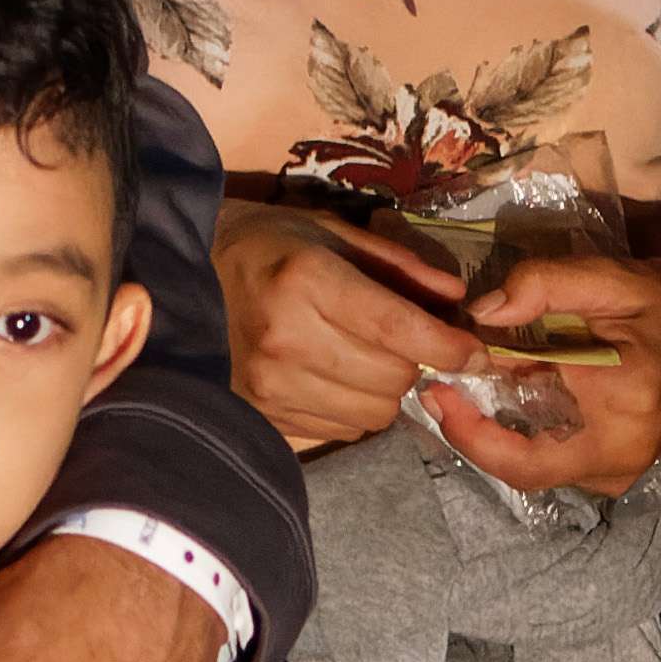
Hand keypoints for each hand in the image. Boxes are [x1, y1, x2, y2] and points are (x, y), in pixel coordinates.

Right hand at [220, 204, 494, 455]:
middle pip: (393, 378)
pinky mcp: (263, 414)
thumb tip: (458, 303)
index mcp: (307, 280)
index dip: (448, 346)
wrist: (185, 278)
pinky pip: (343, 430)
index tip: (475, 351)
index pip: (397, 329)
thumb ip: (400, 266)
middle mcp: (287, 338)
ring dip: (387, 391)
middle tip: (407, 341)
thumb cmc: (268, 246)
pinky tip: (337, 378)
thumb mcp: (332, 232)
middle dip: (416, 364)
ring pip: (373, 412)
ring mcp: (271, 384)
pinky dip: (356, 409)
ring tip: (367, 358)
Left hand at [411, 247, 660, 496]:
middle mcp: (621, 454)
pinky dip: (523, 438)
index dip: (469, 413)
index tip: (436, 385)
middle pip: (520, 467)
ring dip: (496, 436)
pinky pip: (553, 467)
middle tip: (439, 396)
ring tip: (472, 393)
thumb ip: (547, 284)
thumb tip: (482, 312)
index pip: (524, 422)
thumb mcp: (617, 279)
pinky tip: (512, 402)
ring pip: (533, 471)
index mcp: (621, 402)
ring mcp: (621, 474)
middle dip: (472, 434)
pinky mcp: (616, 477)